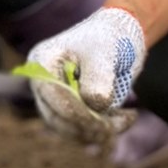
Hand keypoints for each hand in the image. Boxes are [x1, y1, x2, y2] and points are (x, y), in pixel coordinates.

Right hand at [25, 6, 146, 142]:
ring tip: (124, 120)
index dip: (76, 113)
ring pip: (66, 128)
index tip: (103, 122)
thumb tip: (95, 106)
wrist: (118, 36)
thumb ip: (98, 79)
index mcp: (43, 62)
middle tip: (114, 128)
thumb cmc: (108, 39)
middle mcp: (43, 82)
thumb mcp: (105, 53)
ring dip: (95, 132)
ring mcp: (54, 97)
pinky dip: (99, 130)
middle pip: (55, 117)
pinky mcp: (68, 108)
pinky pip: (78, 129)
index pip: (53, 96)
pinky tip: (123, 120)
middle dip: (86, 127)